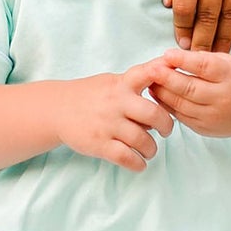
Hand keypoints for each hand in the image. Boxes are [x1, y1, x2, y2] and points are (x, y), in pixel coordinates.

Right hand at [56, 65, 174, 171]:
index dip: (162, 73)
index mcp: (121, 85)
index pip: (145, 73)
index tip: (174, 78)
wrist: (56, 109)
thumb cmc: (92, 95)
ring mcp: (107, 125)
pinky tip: (139, 163)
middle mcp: (116, 103)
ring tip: (149, 150)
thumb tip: (171, 66)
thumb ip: (140, 77)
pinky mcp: (98, 144)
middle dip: (166, 126)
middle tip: (165, 132)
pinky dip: (138, 164)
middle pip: (153, 115)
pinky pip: (126, 158)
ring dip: (151, 149)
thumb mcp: (114, 80)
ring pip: (142, 140)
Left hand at [145, 48, 230, 138]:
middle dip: (166, 78)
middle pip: (189, 88)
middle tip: (150, 69)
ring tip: (150, 82)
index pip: (204, 67)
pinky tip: (158, 95)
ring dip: (162, 93)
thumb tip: (171, 57)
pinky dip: (166, 106)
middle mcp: (223, 98)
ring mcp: (213, 117)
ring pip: (181, 104)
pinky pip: (180, 116)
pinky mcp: (205, 129)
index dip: (183, 61)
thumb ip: (203, 59)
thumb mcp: (228, 62)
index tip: (166, 54)